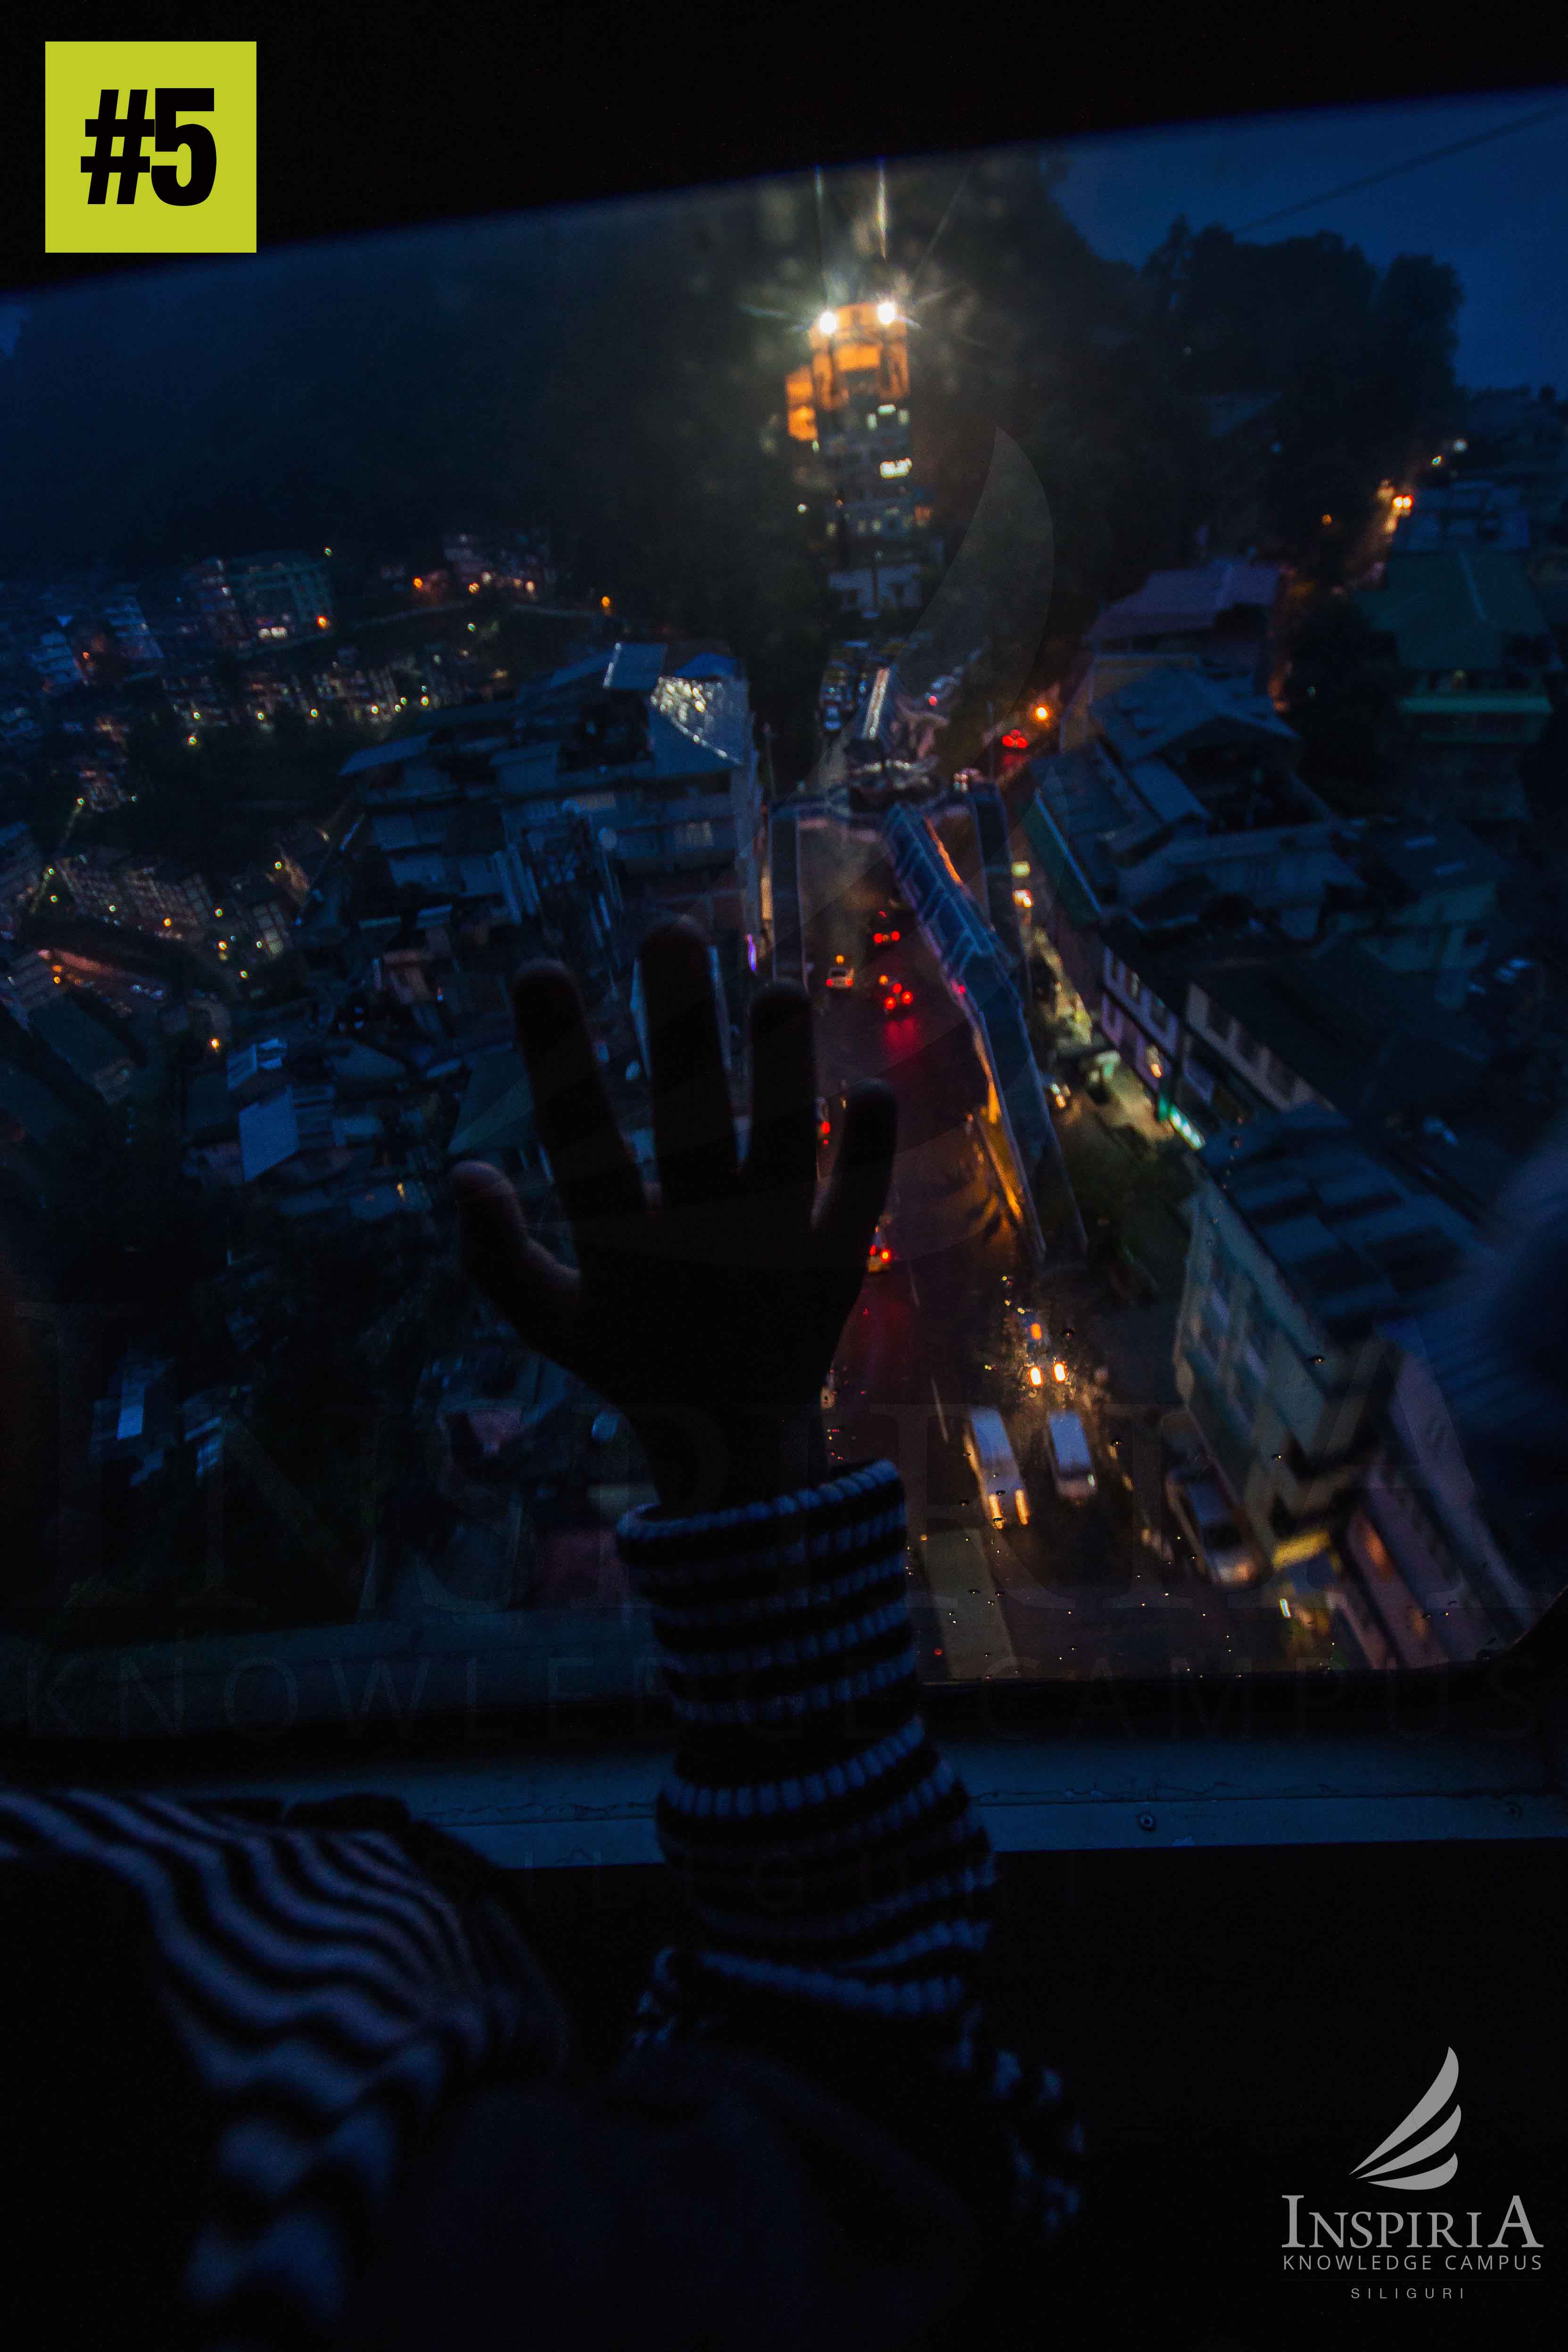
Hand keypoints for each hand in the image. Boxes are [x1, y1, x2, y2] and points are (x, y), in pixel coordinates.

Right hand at [452, 919, 895, 1513]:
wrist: (736, 1448)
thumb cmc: (634, 1366)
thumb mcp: (552, 1325)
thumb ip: (498, 1257)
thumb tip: (463, 1172)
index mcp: (624, 1250)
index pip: (580, 1137)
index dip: (558, 1053)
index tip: (541, 968)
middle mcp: (703, 1242)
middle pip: (692, 1119)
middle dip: (682, 1024)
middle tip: (673, 929)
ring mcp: (779, 1252)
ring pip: (788, 1145)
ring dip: (785, 1067)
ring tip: (775, 987)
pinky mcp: (840, 1267)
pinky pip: (863, 1198)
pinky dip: (871, 1149)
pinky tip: (870, 1087)